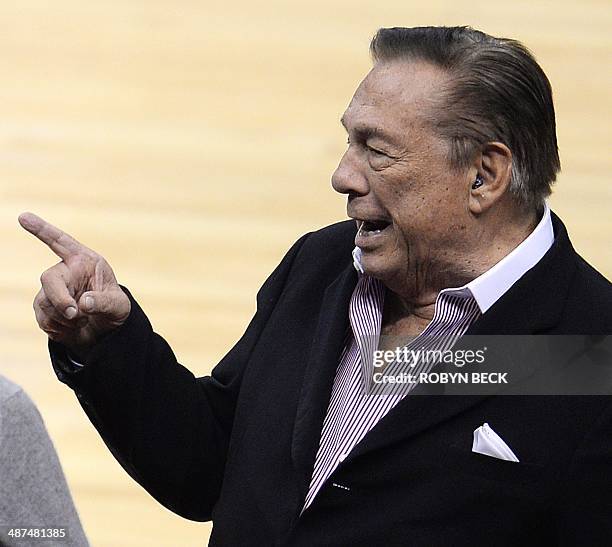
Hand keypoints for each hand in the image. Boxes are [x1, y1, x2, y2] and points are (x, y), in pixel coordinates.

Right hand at [18, 212, 130, 354]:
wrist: (105, 330)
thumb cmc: (115, 309)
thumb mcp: (118, 305)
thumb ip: (104, 302)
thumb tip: (83, 303)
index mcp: (84, 262)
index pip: (61, 242)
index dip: (42, 230)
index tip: (24, 216)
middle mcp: (65, 272)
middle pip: (48, 279)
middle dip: (60, 299)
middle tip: (75, 314)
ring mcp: (51, 291)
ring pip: (45, 303)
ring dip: (66, 318)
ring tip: (85, 320)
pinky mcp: (43, 309)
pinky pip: (44, 320)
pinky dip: (60, 328)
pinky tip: (74, 327)